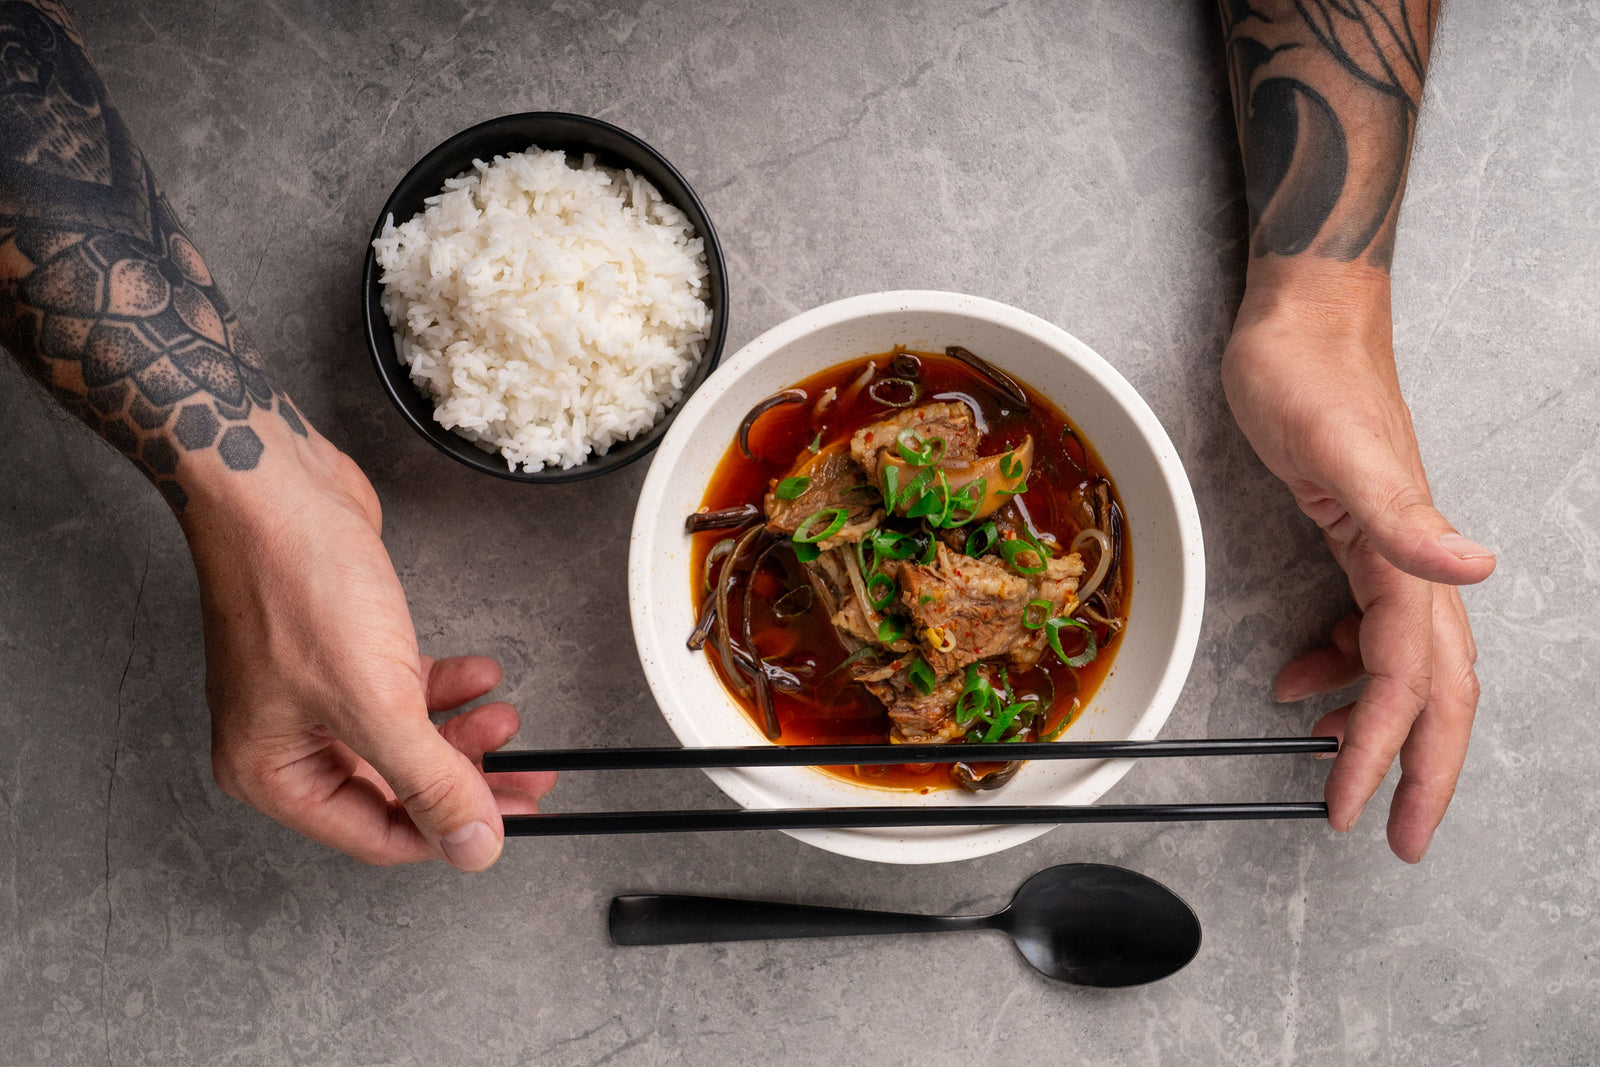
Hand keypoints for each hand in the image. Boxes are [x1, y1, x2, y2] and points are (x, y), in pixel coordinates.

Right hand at [179, 421, 554, 867]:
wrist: (275, 486)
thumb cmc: (297, 583)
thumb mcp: (376, 702)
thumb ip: (430, 781)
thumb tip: (473, 845)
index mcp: (273, 774)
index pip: (378, 834)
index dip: (450, 833)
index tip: (512, 819)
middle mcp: (286, 741)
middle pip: (396, 790)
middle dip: (466, 779)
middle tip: (528, 774)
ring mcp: (312, 693)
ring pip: (406, 739)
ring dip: (462, 733)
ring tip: (508, 717)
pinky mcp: (341, 649)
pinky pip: (403, 691)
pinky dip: (445, 688)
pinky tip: (480, 675)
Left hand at [1222, 264, 1493, 861]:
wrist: (1300, 314)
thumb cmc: (1305, 369)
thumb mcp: (1337, 445)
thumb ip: (1403, 514)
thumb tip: (1479, 569)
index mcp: (1407, 554)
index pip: (1413, 679)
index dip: (1386, 753)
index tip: (1354, 813)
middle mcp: (1409, 559)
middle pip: (1433, 688)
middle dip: (1415, 768)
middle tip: (1390, 834)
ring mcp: (1386, 548)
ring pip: (1405, 663)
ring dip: (1379, 723)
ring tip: (1335, 771)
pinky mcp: (1358, 534)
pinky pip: (1368, 623)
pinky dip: (1344, 664)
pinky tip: (1305, 679)